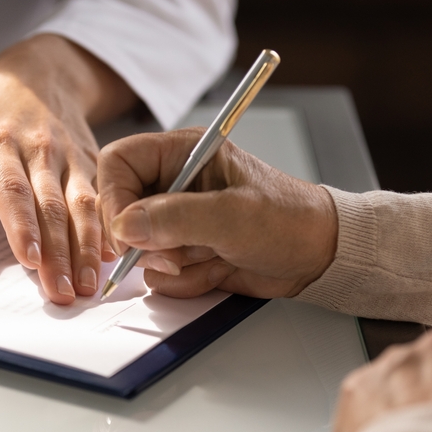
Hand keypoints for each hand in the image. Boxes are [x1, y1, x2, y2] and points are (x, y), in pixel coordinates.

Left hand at [0, 34, 134, 304]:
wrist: (39, 74)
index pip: (12, 188)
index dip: (22, 224)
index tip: (28, 258)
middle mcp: (40, 151)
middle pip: (52, 207)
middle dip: (59, 253)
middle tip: (61, 293)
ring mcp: (70, 158)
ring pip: (83, 207)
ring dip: (86, 249)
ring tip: (86, 286)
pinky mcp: (91, 165)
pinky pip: (101, 201)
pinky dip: (107, 231)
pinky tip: (110, 261)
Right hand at [96, 128, 338, 297]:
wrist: (317, 256)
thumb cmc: (288, 220)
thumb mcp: (233, 216)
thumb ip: (176, 218)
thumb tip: (127, 226)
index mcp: (183, 152)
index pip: (119, 163)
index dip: (114, 198)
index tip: (128, 233)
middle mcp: (174, 183)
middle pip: (121, 211)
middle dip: (147, 242)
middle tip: (176, 255)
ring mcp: (177, 220)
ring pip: (139, 248)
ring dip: (174, 263)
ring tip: (213, 254)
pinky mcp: (183, 250)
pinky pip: (160, 273)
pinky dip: (187, 280)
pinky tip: (218, 266)